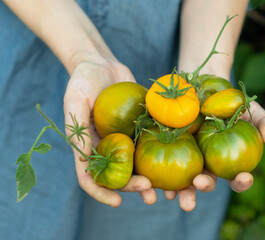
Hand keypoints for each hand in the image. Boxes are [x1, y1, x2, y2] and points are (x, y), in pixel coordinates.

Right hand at [63, 57, 155, 206]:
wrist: (102, 63)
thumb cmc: (82, 80)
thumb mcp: (75, 100)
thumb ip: (78, 128)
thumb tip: (84, 158)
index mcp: (88, 146)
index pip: (90, 177)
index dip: (102, 192)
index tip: (117, 202)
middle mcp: (108, 146)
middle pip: (120, 174)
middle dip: (133, 186)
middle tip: (149, 190)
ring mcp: (125, 138)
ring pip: (139, 163)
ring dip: (151, 177)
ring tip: (166, 187)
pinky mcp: (140, 127)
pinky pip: (151, 142)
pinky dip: (162, 152)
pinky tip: (177, 158)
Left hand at [164, 101, 264, 210]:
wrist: (203, 82)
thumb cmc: (230, 100)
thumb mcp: (251, 108)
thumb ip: (264, 121)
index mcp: (227, 161)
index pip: (237, 177)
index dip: (241, 181)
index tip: (243, 177)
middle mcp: (206, 164)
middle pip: (206, 182)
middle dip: (203, 188)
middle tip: (200, 184)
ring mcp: (186, 157)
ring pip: (183, 179)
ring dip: (180, 190)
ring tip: (175, 196)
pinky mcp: (167, 147)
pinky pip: (162, 163)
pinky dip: (157, 176)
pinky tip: (154, 182)